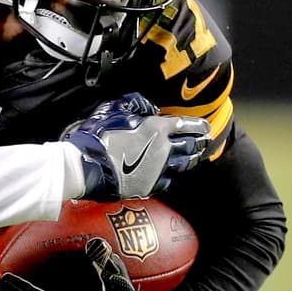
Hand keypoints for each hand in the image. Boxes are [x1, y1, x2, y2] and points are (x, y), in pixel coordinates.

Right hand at [63, 92, 209, 200]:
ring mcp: (158, 170)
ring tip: (195, 157)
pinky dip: (172, 176)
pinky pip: (167, 181)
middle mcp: (163, 150)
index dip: (198, 125)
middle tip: (204, 141)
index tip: (205, 126)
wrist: (86, 166)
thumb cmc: (98, 136)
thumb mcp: (114, 109)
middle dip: (199, 142)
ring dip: (191, 159)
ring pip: (183, 165)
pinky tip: (172, 174)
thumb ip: (136, 104)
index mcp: (156, 129)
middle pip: (190, 146)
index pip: (186, 125)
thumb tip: (150, 108)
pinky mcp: (148, 186)